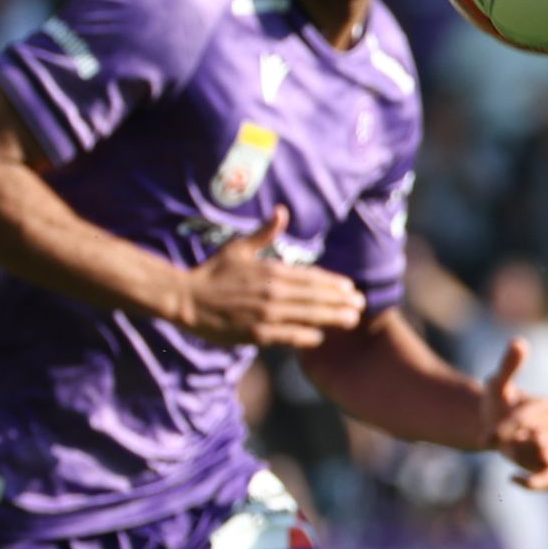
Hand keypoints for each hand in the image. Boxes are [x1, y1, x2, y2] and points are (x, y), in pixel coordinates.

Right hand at [176, 221, 368, 348]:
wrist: (186, 299)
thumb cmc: (213, 272)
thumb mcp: (238, 247)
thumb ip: (264, 233)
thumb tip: (282, 211)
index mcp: (271, 270)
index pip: (311, 277)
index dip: (333, 283)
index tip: (350, 287)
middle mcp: (273, 292)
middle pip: (316, 296)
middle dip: (341, 300)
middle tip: (361, 305)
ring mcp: (267, 314)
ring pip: (309, 316)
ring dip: (333, 318)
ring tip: (352, 320)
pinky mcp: (258, 334)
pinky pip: (290, 336)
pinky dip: (307, 336)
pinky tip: (320, 336)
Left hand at [478, 337, 547, 490]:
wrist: (494, 426)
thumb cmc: (497, 403)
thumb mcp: (497, 383)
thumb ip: (508, 365)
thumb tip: (519, 343)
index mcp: (546, 408)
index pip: (531, 419)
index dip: (507, 428)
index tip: (485, 437)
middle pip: (540, 440)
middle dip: (514, 443)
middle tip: (494, 441)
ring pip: (545, 458)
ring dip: (522, 457)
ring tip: (505, 452)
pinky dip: (534, 483)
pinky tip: (511, 477)